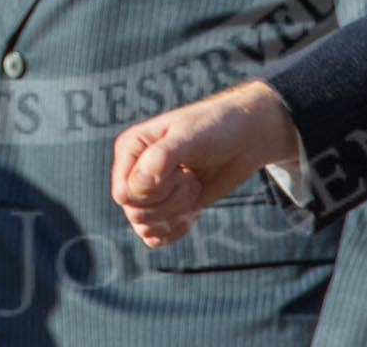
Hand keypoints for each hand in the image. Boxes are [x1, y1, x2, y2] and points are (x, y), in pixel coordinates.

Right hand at [112, 81, 301, 247]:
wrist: (243, 138)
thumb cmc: (216, 128)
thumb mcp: (190, 136)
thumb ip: (161, 157)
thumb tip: (137, 187)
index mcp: (130, 148)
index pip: (123, 194)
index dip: (152, 193)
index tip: (180, 170)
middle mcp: (134, 171)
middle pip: (135, 213)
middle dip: (171, 202)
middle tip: (191, 178)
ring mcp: (149, 192)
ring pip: (146, 227)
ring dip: (177, 213)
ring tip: (194, 187)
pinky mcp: (165, 209)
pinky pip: (156, 238)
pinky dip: (178, 228)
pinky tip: (194, 208)